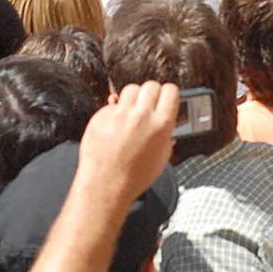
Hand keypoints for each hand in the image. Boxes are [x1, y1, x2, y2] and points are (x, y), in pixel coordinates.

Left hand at [76, 82, 179, 212]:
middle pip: (151, 85)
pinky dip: (115, 111)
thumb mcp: (162, 158)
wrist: (105, 186)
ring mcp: (119, 114)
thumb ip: (166, 136)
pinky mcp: (101, 116)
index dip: (169, 94)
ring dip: (133, 99)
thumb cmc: (134, 178)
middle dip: (151, 94)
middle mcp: (141, 116)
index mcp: (161, 125)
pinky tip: (115, 125)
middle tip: (148, 105)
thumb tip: (166, 124)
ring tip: (131, 113)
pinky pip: (112, 104)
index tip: (166, 97)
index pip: (171, 90)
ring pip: (130, 90)